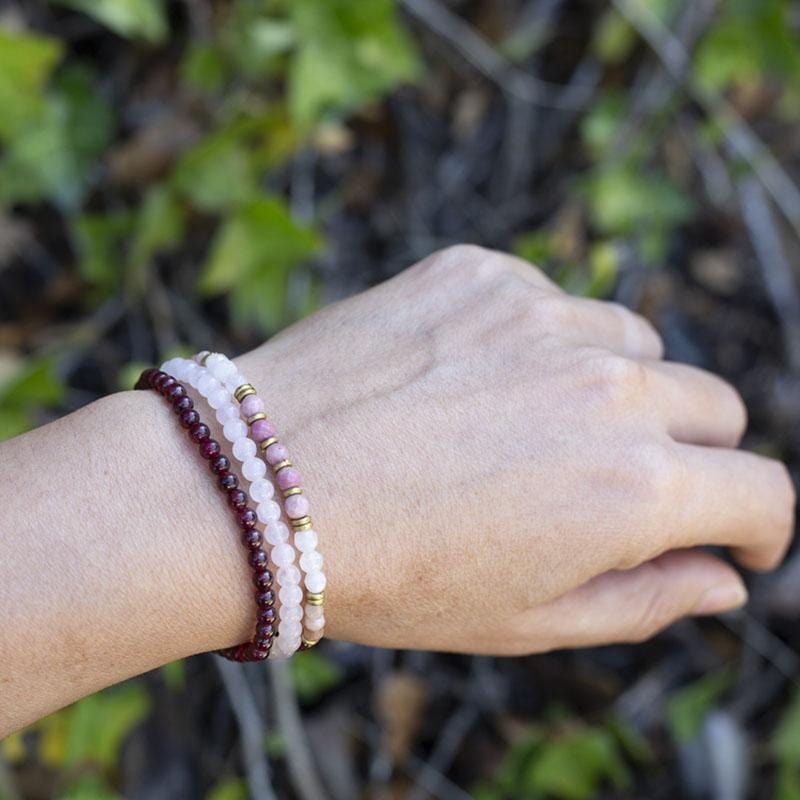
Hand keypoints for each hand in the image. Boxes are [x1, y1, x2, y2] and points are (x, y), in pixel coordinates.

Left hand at [237, 245, 795, 654]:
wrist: (252, 488)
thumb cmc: (387, 573)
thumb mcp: (526, 620)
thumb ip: (644, 600)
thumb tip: (720, 579)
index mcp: (634, 488)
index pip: (761, 491)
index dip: (756, 524)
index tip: (735, 537)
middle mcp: (606, 386)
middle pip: (712, 406)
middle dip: (690, 455)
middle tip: (621, 485)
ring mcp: (542, 315)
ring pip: (634, 343)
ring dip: (612, 388)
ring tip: (528, 430)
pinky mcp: (480, 273)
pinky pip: (547, 301)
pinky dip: (534, 341)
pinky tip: (467, 381)